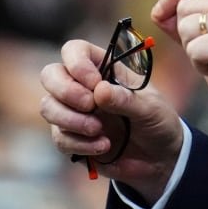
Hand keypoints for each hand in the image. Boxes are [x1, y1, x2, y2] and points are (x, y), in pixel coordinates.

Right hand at [40, 39, 183, 200]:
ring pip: (48, 107)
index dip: (77, 63)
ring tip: (99, 130)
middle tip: (90, 106)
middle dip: (65, 91)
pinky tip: (104, 146)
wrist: (159, 158)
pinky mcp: (72, 139)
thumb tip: (99, 90)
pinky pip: (59, 137)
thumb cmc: (157, 121)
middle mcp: (83, 86)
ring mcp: (74, 112)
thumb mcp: (150, 108)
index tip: (94, 82)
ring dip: (71, 120)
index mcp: (104, 68)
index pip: (74, 50)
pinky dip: (80, 144)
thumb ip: (126, 99)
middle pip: (50, 75)